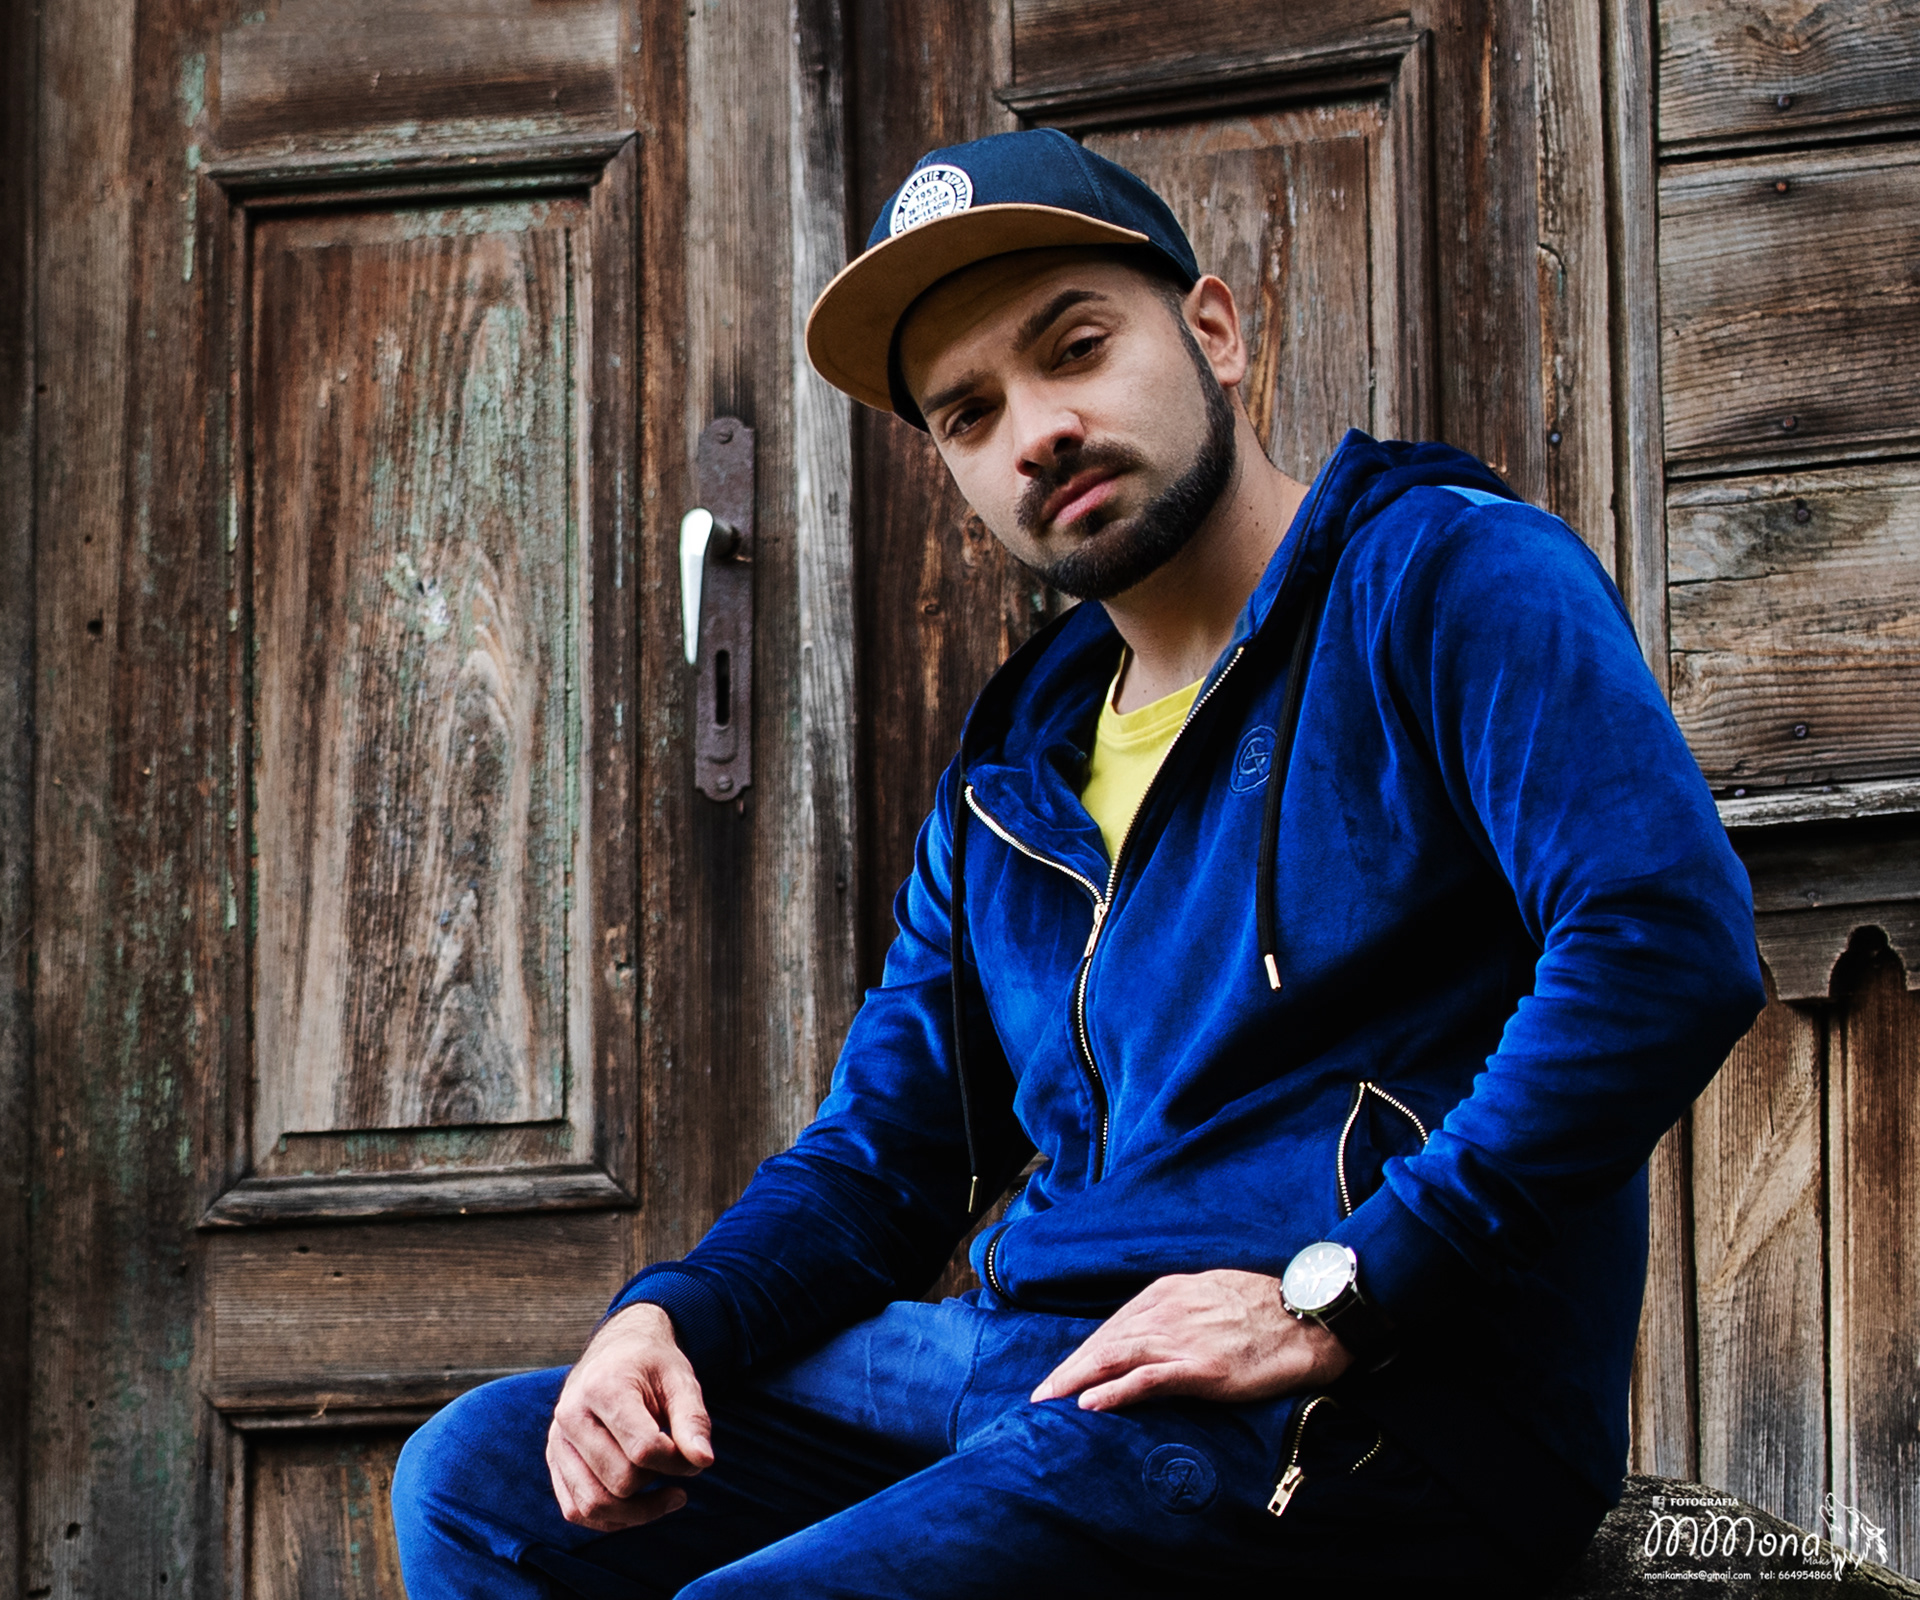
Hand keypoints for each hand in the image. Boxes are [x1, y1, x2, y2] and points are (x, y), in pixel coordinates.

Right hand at [547, 1303, 715, 1530]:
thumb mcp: (681, 1380)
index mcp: (602, 1388)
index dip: (677, 1462)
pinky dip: (612, 1519)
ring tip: (668, 1495)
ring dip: (638, 1513)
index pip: (643, 1449)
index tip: (693, 1454)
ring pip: (593, 1504)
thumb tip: (704, 1461)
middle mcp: (570, 1416)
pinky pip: (576, 1510)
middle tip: (681, 1466)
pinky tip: (641, 1504)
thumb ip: (694, 1420)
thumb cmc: (652, 1366)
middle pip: (620, 1480)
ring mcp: (557, 1441)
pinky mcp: (555, 1462)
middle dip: (659, 1483)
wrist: (615, 1351)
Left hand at [1030, 1269, 1352, 1410]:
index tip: (1061, 1373)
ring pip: (1115, 1358)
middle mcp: (1167, 1312)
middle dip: (1068, 1368)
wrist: (1312, 1315)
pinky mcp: (1203, 1368)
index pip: (1114, 1326)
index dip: (1084, 1351)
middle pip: (1105, 1342)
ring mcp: (1184, 1339)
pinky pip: (1148, 1380)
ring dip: (1076, 1379)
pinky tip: (1090, 1403)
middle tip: (1039, 1394)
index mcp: (1168, 1293)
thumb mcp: (1214, 1296)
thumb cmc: (1269, 1307)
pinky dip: (1115, 1391)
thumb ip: (1182, 1311)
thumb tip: (1159, 1332)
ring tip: (1049, 1399)